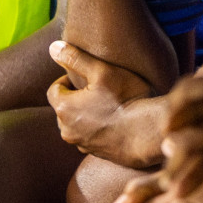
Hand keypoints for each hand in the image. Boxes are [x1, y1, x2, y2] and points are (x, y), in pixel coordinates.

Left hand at [47, 41, 162, 167]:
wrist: (149, 133)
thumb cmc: (127, 99)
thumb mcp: (102, 71)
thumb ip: (76, 58)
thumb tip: (53, 48)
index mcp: (64, 109)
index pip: (53, 90)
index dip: (66, 81)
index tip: (85, 78)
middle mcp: (67, 131)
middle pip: (63, 108)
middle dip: (76, 98)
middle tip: (97, 90)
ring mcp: (82, 146)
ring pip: (76, 125)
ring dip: (86, 115)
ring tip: (107, 106)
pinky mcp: (97, 155)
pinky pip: (90, 138)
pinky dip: (97, 129)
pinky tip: (116, 122)